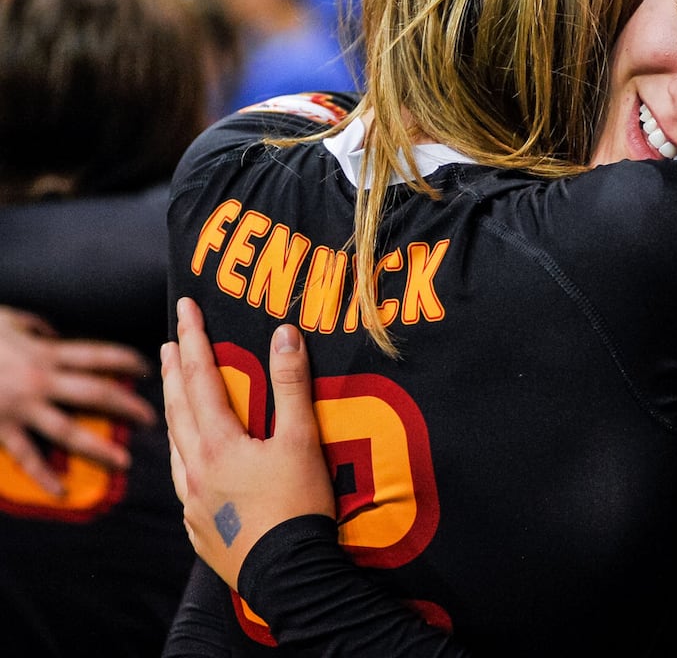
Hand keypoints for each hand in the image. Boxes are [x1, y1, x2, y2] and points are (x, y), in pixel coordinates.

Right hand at [0, 306, 153, 494]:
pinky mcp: (0, 429)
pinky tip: (60, 491)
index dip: (127, 361)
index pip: (98, 356)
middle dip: (127, 406)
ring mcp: (20, 408)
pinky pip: (25, 457)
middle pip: (95, 394)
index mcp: (45, 353)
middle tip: (152, 418)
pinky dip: (42, 476)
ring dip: (98, 448)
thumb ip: (34, 327)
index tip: (148, 368)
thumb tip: (51, 332)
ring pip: (68, 431)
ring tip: (124, 461)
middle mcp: (40, 382)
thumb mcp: (6, 319)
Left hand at [162, 297, 334, 588]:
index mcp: (219, 442)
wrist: (288, 573)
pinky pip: (182, 481)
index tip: (186, 308)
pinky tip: (188, 458)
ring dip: (173, 411)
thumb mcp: (302, 439)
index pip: (200, 377)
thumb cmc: (298, 506)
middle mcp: (195, 468)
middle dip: (174, 371)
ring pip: (175, 446)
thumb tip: (283, 333)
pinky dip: (182, 456)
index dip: (194, 339)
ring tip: (172, 391)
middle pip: (178, 408)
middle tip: (169, 341)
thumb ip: (292, 385)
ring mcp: (193, 501)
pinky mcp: (199, 527)